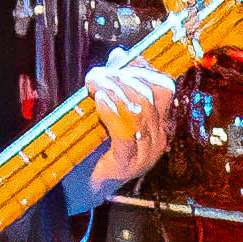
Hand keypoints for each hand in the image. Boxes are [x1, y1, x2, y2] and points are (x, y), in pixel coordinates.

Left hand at [67, 58, 181, 207]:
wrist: (79, 187)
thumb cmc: (91, 148)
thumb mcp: (105, 110)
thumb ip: (115, 83)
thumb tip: (120, 54)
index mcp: (156, 125)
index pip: (164, 88)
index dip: (144, 69)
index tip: (122, 61)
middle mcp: (156, 140)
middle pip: (150, 96)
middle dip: (122, 79)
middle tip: (98, 75)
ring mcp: (144, 155)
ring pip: (139, 111)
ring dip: (114, 92)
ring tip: (95, 86)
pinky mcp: (126, 165)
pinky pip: (126, 132)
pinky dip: (112, 112)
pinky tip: (99, 102)